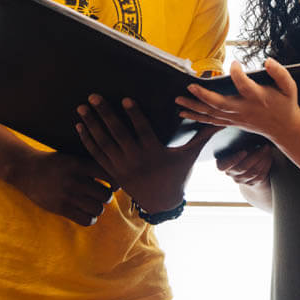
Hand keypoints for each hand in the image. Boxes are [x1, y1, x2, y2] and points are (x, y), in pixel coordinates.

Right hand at [8, 148, 117, 226]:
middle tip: (102, 195)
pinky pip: (86, 220)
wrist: (27, 169)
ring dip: (98, 208)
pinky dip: (91, 218)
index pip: (109, 175)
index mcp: (81, 164)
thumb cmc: (54, 163)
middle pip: (106, 195)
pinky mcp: (61, 208)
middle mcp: (76, 180)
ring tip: (94, 204)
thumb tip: (114, 176)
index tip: (115, 185)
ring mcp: (68, 195)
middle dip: (106, 196)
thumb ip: (91, 166)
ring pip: (98, 208)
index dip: (116, 182)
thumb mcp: (73, 158)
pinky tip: (87, 213)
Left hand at [76, 95, 219, 212]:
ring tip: (81, 108)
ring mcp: (121, 166)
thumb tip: (219, 121)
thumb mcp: (189, 156)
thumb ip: (201, 136)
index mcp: (153, 153)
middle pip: (117, 134)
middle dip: (104, 114)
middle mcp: (135, 159)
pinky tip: (80, 126)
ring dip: (91, 124)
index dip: (134, 114)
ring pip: (103, 143)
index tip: (126, 99)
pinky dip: (87, 141)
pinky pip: (97, 155)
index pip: (142, 130)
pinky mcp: (112, 172)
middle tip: (94, 97)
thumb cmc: (176, 174)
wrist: (161, 202)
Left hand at [176, 58, 299, 143]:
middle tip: (190, 86)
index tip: (234, 63)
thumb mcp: (289, 87)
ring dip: (194, 108)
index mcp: (258, 98)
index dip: (238, 74)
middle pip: (221, 104)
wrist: (285, 128)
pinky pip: (210, 121)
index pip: (245, 86)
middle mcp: (244, 109)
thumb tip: (268, 61)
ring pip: (211, 114)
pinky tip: (183, 114)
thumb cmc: (285, 103)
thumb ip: (280, 73)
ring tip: (178, 100)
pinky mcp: (231, 122)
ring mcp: (236, 118)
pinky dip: (196, 117)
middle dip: (204, 96)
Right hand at [216, 143, 274, 185]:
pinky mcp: (251, 183)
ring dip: (263, 160)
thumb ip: (238, 141)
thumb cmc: (239, 147)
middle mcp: (230, 173)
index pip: (223, 166)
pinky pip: (260, 176)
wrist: (247, 162)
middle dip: (256, 156)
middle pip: (243, 167)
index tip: (244, 151)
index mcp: (222, 163)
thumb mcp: (236, 144)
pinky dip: (266, 166)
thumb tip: (248, 133)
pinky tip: (269, 157)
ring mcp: (241, 180)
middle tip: (265, 146)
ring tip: (268, 150)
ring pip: (253, 172)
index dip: (234, 159)